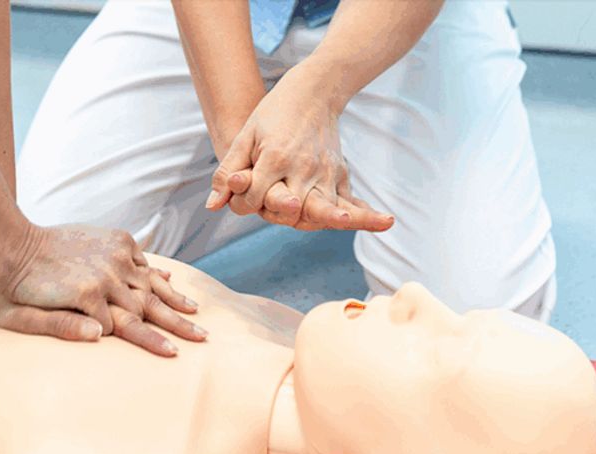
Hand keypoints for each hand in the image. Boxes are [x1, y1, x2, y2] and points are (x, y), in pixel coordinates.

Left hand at [0, 224, 206, 355]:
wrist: (6, 241)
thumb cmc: (8, 290)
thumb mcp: (19, 320)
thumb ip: (58, 329)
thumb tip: (99, 336)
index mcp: (86, 298)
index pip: (127, 327)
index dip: (150, 342)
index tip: (172, 355)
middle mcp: (105, 275)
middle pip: (148, 306)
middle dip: (176, 324)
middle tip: (202, 338)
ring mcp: (110, 255)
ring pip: (149, 282)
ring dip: (173, 298)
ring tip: (195, 311)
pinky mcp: (110, 239)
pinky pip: (139, 258)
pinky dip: (153, 270)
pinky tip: (169, 279)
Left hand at [204, 64, 393, 231]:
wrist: (313, 90)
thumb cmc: (273, 114)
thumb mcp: (245, 136)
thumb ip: (228, 172)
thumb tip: (213, 206)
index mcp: (276, 158)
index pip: (255, 198)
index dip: (243, 203)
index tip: (242, 198)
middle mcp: (303, 167)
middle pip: (293, 208)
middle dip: (282, 214)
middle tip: (283, 209)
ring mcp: (326, 171)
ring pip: (325, 209)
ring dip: (333, 220)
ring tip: (354, 222)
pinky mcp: (341, 173)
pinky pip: (350, 200)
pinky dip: (361, 214)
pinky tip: (382, 222)